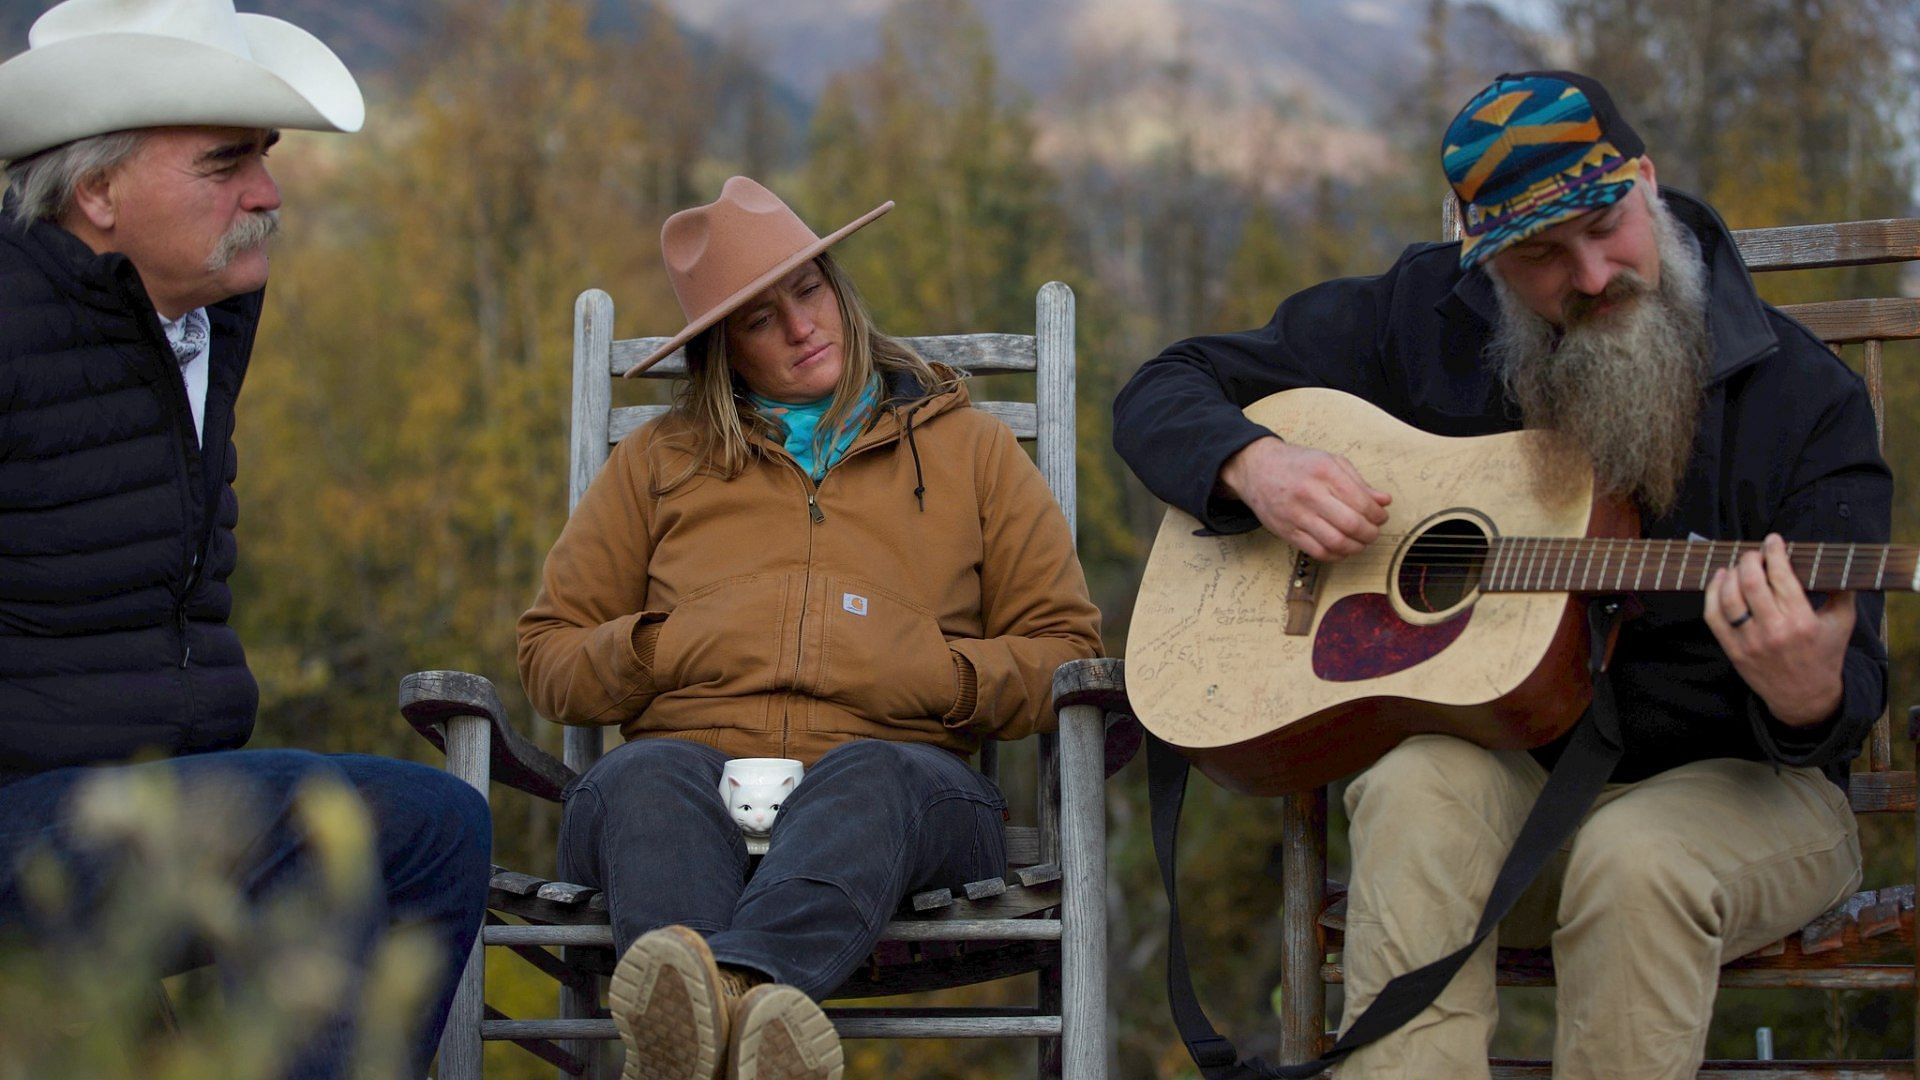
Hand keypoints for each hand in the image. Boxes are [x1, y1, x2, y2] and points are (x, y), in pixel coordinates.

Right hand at [1217, 436, 1390, 560]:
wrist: (1256, 468)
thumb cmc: (1296, 464)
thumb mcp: (1330, 462)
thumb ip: (1358, 482)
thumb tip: (1384, 501)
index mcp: (1324, 472)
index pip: (1362, 502)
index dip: (1377, 515)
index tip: (1380, 517)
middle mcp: (1310, 493)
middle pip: (1351, 524)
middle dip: (1370, 533)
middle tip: (1373, 532)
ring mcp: (1296, 514)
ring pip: (1336, 542)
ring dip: (1355, 547)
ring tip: (1359, 542)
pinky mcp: (1287, 531)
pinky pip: (1318, 552)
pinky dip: (1336, 555)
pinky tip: (1341, 548)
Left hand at [1703, 533, 1853, 725]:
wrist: (1804, 697)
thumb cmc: (1824, 656)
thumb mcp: (1842, 624)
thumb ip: (1842, 592)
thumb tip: (1834, 563)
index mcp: (1802, 621)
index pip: (1781, 576)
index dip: (1774, 552)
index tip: (1773, 540)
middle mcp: (1774, 630)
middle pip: (1751, 581)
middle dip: (1750, 559)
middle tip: (1754, 553)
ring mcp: (1750, 641)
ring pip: (1729, 597)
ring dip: (1731, 573)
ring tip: (1739, 565)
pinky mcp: (1733, 650)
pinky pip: (1713, 616)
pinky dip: (1712, 593)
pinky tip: (1720, 580)